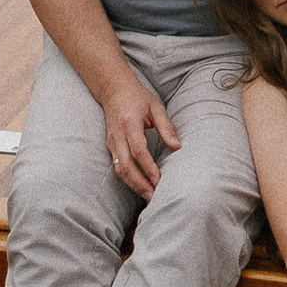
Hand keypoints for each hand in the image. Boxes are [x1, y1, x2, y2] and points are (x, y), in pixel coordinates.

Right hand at [99, 69, 180, 200]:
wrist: (113, 89)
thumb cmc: (137, 97)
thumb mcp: (156, 107)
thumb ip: (166, 127)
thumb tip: (177, 147)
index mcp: (129, 124)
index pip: (138, 150)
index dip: (148, 167)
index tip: (159, 180)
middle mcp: (117, 136)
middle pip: (126, 165)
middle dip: (139, 183)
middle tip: (153, 197)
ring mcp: (111, 142)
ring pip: (119, 169)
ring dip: (133, 184)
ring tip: (148, 196)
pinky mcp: (110, 147)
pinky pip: (117, 166)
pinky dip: (127, 179)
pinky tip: (139, 186)